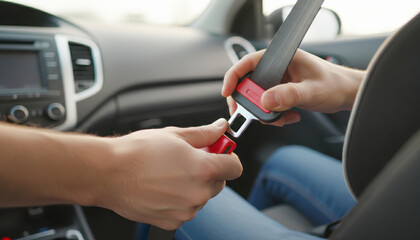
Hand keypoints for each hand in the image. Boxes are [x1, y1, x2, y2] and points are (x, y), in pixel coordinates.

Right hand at [96, 119, 241, 229]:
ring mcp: (186, 210)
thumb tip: (220, 128)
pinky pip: (185, 209)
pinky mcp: (172, 222)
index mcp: (204, 169)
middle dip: (209, 171)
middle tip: (189, 160)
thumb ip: (204, 134)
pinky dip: (179, 200)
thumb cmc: (137, 153)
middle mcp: (198, 193)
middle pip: (219, 182)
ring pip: (202, 196)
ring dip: (194, 186)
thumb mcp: (175, 135)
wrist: (108, 173)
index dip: (228, 157)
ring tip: (170, 173)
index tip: (220, 153)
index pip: (235, 167)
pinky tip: (163, 187)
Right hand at [222, 49, 364, 125]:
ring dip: (265, 111)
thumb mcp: (311, 90)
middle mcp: (277, 68)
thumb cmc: (335, 84)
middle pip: (249, 82)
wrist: (346, 94)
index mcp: (282, 58)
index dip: (234, 76)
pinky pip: (267, 104)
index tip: (227, 92)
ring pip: (257, 97)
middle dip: (249, 101)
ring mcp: (278, 81)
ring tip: (281, 117)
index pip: (249, 62)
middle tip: (253, 114)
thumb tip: (266, 101)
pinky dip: (274, 115)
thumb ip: (289, 95)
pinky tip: (290, 116)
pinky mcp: (281, 92)